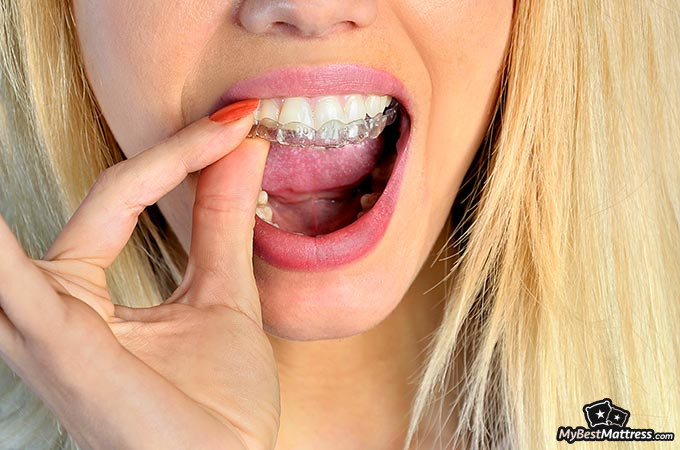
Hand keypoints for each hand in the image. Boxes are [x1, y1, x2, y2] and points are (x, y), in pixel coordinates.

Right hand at [0, 106, 279, 449]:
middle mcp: (54, 307)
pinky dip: (1, 255)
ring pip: (34, 236)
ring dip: (45, 192)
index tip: (243, 123)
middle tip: (234, 118)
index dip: (186, 153)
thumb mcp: (221, 295)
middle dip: (162, 158)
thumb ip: (221, 220)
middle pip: (103, 199)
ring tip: (72, 127)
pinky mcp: (58, 348)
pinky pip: (15, 287)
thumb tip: (242, 146)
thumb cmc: (216, 408)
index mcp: (85, 296)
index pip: (128, 193)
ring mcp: (48, 328)